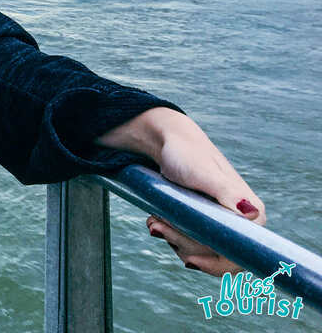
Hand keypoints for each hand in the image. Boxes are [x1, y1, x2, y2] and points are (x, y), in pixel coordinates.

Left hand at [97, 107, 264, 275]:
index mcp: (252, 213)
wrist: (166, 143)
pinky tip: (156, 220)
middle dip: (185, 245)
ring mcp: (220, 223)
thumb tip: (252, 214)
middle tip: (157, 226)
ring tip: (155, 220)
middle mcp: (240, 221)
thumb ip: (227, 193)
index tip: (189, 260)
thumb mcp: (204, 173)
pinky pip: (188, 243)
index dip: (217, 263)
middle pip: (216, 255)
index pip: (241, 254)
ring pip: (199, 251)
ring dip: (173, 239)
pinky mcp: (202, 223)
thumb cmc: (187, 154)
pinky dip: (170, 235)